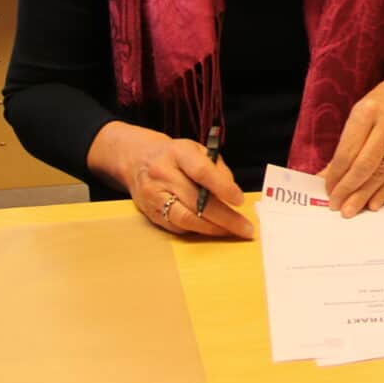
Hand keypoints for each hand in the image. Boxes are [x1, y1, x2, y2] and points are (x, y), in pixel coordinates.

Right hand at [94, 123, 254, 238]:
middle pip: (196, 201)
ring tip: (232, 232)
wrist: (138, 159)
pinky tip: (212, 230)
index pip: (201, 171)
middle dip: (225, 217)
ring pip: (186, 218)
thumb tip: (232, 195)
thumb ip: (217, 169)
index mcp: (177, 153)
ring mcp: (153, 195)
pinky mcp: (150, 212)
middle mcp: (162, 173)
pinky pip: (177, 226)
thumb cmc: (175, 156)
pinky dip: (197, 230)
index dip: (222, 188)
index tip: (239, 200)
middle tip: (245, 228)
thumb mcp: (197, 150)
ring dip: (212, 229)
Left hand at [323, 74, 383, 216]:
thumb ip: (344, 148)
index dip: (336, 175)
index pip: (348, 151)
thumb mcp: (357, 118)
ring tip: (350, 209)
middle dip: (349, 188)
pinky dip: (383, 191)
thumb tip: (326, 178)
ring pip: (382, 173)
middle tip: (337, 205)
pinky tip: (372, 203)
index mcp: (368, 111)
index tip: (328, 190)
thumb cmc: (378, 107)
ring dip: (364, 194)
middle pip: (366, 164)